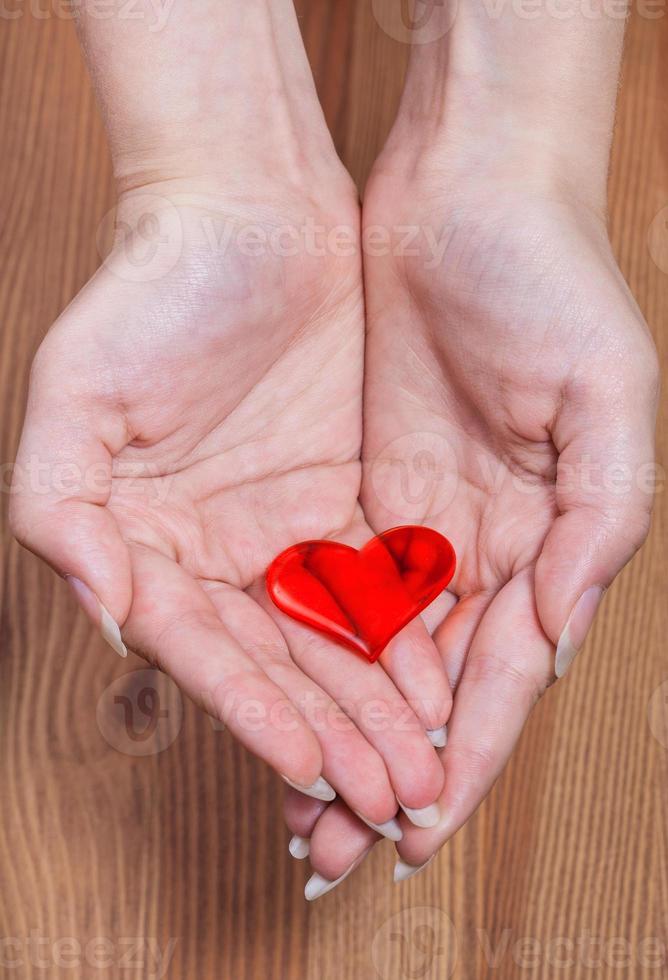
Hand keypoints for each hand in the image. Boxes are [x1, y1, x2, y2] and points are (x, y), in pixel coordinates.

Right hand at [10, 169, 453, 834]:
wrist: (248, 213)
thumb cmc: (152, 292)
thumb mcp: (78, 393)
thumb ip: (63, 511)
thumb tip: (107, 616)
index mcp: (150, 544)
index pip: (206, 651)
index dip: (253, 712)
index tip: (308, 769)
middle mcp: (218, 552)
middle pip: (278, 664)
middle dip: (332, 736)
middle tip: (385, 801)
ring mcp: (285, 531)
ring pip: (336, 639)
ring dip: (377, 708)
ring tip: (421, 770)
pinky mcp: (347, 501)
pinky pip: (381, 582)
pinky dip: (408, 638)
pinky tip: (442, 687)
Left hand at [287, 163, 657, 888]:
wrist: (466, 196)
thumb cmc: (551, 280)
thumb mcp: (605, 398)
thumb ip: (600, 524)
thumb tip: (562, 638)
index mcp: (553, 540)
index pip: (502, 676)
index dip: (463, 756)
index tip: (413, 828)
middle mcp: (490, 545)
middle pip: (436, 686)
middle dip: (391, 767)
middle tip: (334, 848)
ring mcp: (428, 518)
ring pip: (383, 651)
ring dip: (347, 724)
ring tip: (302, 798)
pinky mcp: (370, 484)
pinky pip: (342, 582)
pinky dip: (319, 649)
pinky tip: (288, 697)